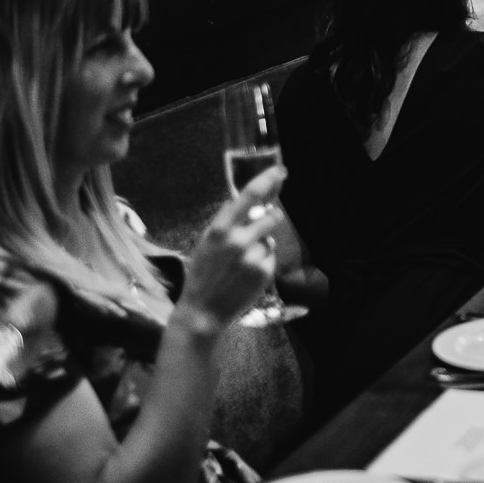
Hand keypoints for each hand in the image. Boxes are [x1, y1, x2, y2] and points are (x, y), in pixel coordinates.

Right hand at [174, 168, 283, 334]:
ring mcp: (253, 257)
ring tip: (242, 261)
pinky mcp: (264, 272)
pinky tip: (245, 275)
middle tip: (264, 226)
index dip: (268, 179)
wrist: (202, 311)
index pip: (249, 196)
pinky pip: (269, 257)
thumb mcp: (206, 243)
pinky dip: (262, 262)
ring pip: (270, 239)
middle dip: (272, 217)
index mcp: (220, 229)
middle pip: (272, 216)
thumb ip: (226, 222)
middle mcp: (238, 240)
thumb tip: (247, 202)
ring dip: (262, 244)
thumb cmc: (202, 274)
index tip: (281, 170)